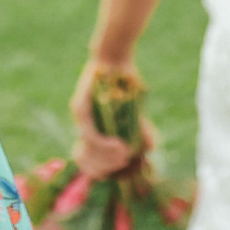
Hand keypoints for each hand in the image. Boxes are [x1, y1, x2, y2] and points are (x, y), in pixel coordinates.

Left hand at [69, 60, 157, 179]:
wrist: (115, 59)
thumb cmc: (126, 84)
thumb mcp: (135, 112)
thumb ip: (140, 130)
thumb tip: (150, 150)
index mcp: (93, 129)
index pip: (87, 161)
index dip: (100, 171)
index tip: (118, 171)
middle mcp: (82, 125)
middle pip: (85, 160)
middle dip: (105, 168)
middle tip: (123, 163)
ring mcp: (79, 118)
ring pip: (87, 150)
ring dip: (107, 157)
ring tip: (123, 155)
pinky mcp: (79, 108)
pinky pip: (89, 135)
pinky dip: (104, 145)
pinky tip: (119, 147)